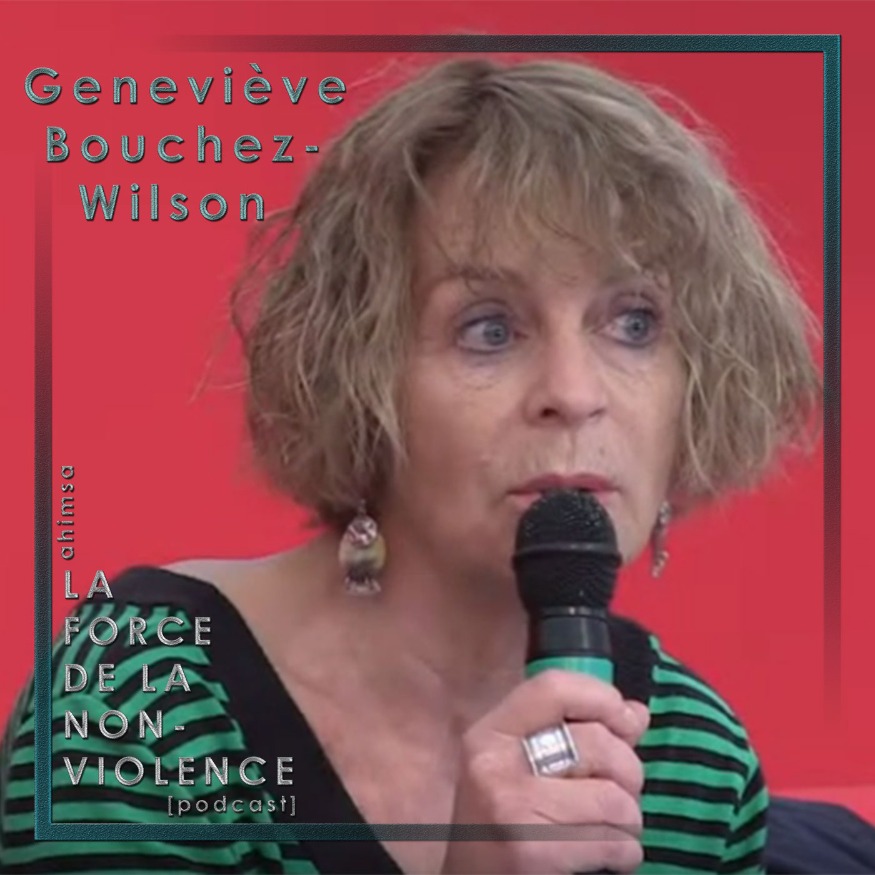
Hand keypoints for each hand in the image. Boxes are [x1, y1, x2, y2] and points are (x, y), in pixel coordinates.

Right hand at [441, 669, 649, 874]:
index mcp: (490, 733)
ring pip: (614, 799)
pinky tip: (608, 857)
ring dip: (629, 820)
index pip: (554, 688)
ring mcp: (511, 809)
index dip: (602, 698)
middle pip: (596, 743)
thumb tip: (636, 714)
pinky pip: (613, 843)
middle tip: (621, 794)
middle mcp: (494, 764)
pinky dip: (625, 853)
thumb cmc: (502, 822)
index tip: (626, 723)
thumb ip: (574, 732)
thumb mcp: (522, 767)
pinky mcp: (533, 852)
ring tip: (612, 829)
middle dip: (629, 772)